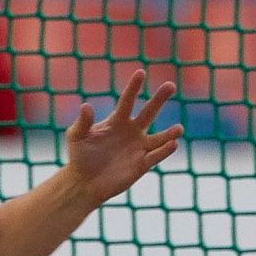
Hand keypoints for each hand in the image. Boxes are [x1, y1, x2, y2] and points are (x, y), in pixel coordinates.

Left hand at [64, 71, 182, 207]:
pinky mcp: (141, 164)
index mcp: (117, 121)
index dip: (134, 87)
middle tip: (170, 85)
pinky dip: (165, 150)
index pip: (127, 100)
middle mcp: (131, 131)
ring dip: (169, 133)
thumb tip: (86, 106)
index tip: (141, 72)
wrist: (84, 182)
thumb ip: (82, 122)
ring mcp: (138, 147)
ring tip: (179, 129)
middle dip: (159, 99)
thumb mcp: (76, 137)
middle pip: (149, 112)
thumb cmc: (79, 156)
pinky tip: (173, 144)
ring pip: (159, 137)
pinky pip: (156, 156)